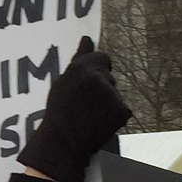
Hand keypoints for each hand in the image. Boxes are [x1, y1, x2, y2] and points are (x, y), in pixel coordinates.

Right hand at [17, 37, 131, 181]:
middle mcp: (100, 78)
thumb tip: (88, 39)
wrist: (63, 142)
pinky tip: (99, 122)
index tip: (87, 83)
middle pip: (109, 76)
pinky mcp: (122, 110)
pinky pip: (122, 108)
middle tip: (85, 103)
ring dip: (107, 101)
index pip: (103, 58)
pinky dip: (114, 114)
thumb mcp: (63, 81)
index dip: (96, 70)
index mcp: (83, 67)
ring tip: (90, 114)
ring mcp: (113, 95)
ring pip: (115, 93)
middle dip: (101, 86)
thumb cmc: (58, 111)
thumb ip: (79, 58)